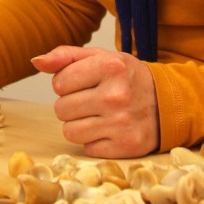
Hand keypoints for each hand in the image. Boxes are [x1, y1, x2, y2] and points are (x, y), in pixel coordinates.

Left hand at [31, 46, 158, 157]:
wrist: (167, 102)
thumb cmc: (126, 77)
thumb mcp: (101, 57)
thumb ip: (65, 56)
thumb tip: (36, 61)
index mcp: (110, 66)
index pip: (59, 82)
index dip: (66, 83)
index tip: (84, 82)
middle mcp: (116, 95)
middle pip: (61, 109)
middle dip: (71, 104)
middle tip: (91, 99)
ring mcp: (122, 123)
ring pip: (70, 131)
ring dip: (78, 124)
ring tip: (97, 115)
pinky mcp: (125, 146)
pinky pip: (87, 148)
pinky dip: (94, 140)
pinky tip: (109, 129)